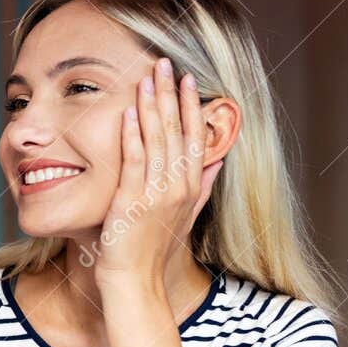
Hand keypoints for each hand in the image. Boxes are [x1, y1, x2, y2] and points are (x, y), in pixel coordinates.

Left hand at [93, 57, 222, 287]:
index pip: (192, 137)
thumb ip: (201, 188)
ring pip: (156, 140)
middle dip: (171, 94)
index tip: (188, 79)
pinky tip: (129, 112)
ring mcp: (156, 193)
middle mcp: (177, 187)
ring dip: (152, 106)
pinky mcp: (133, 201)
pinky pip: (134, 161)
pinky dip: (132, 135)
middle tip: (167, 63)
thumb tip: (217, 162)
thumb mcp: (185, 218)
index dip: (190, 106)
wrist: (136, 283)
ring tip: (149, 76)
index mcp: (189, 187)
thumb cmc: (152, 253)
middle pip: (176, 131)